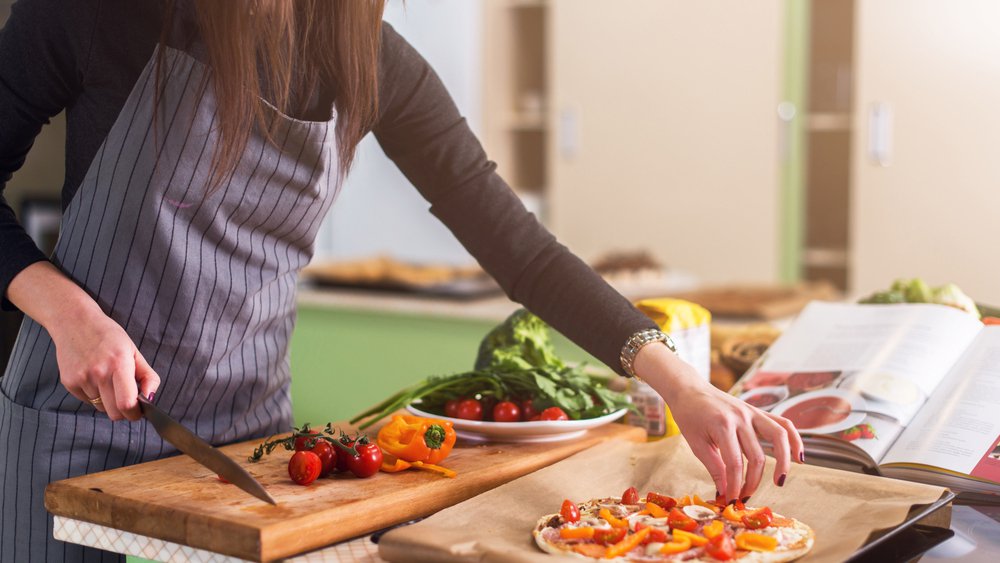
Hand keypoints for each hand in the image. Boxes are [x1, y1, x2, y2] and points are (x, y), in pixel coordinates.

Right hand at [49, 307, 160, 420]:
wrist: (74, 321)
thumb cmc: (109, 336)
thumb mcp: (134, 351)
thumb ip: (147, 376)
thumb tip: (150, 398)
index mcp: (119, 364)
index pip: (127, 404)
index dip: (135, 413)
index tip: (138, 410)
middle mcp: (99, 373)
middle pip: (114, 413)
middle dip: (124, 412)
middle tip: (127, 400)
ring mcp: (81, 379)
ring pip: (100, 407)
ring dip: (107, 401)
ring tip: (107, 380)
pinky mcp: (68, 383)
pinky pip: (87, 401)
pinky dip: (94, 395)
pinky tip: (93, 377)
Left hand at [633, 343, 803, 502]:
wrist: (689, 389)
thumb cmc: (689, 416)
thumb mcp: (696, 444)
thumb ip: (714, 468)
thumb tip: (726, 493)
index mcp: (722, 425)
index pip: (735, 463)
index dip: (735, 486)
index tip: (732, 500)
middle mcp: (741, 417)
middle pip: (756, 456)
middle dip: (752, 482)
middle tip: (744, 496)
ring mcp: (752, 412)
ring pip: (778, 438)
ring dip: (783, 462)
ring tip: (779, 482)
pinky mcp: (758, 411)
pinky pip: (783, 423)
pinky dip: (794, 440)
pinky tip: (799, 457)